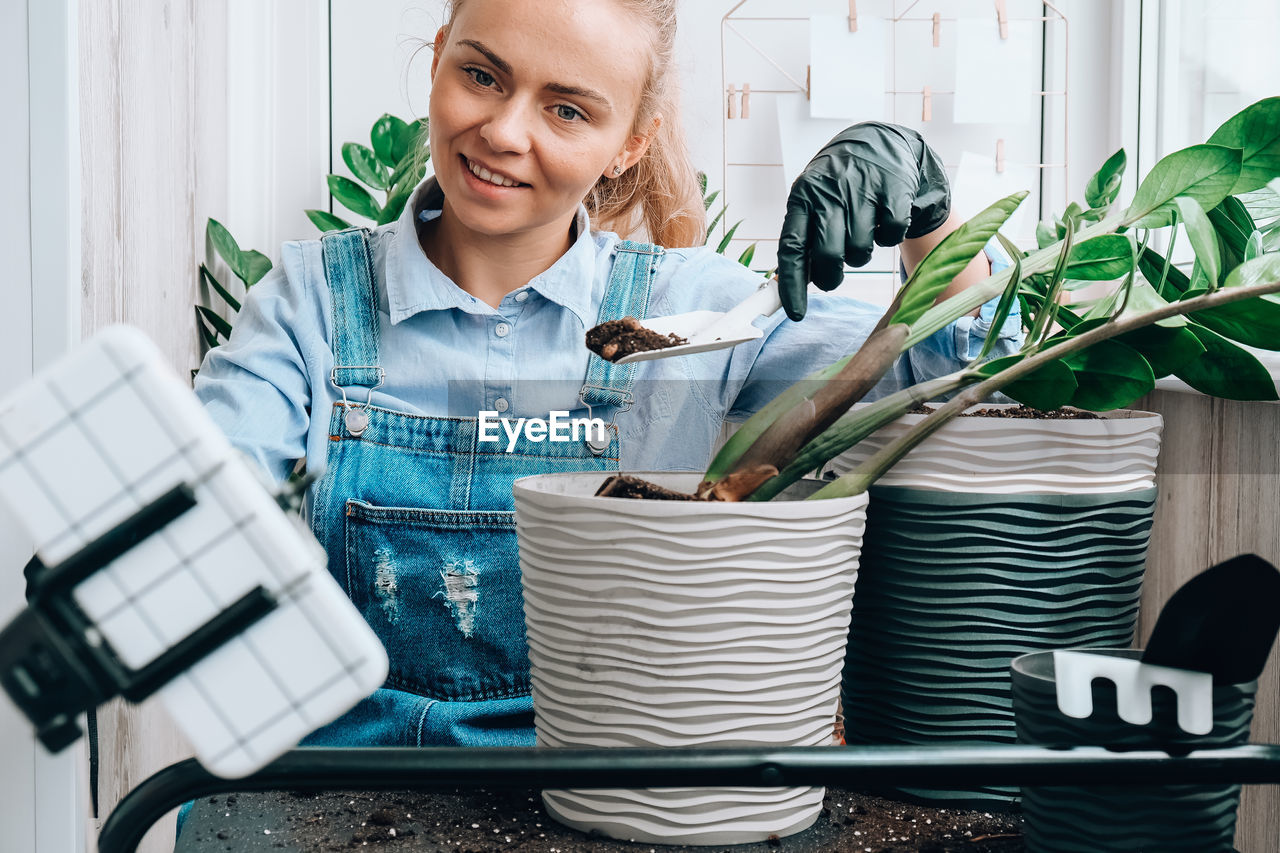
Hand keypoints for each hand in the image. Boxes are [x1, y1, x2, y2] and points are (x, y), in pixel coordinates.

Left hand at [777, 122, 949, 319]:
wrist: (879, 143)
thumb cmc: (838, 188)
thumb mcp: (813, 204)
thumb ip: (802, 241)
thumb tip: (785, 286)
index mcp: (803, 199)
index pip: (792, 248)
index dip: (793, 284)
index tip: (795, 312)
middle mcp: (830, 192)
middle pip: (828, 254)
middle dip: (831, 276)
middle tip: (834, 274)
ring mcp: (863, 188)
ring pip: (860, 250)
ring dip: (860, 255)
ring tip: (859, 236)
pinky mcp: (894, 189)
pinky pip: (890, 235)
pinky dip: (888, 238)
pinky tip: (881, 223)